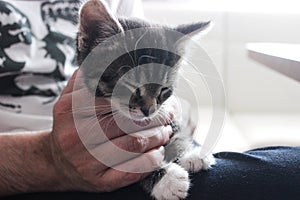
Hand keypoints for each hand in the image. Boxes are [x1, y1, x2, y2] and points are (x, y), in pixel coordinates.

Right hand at [49, 70, 178, 191]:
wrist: (56, 162)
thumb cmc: (71, 127)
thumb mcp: (71, 99)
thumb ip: (88, 79)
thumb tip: (116, 58)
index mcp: (70, 109)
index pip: (114, 97)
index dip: (142, 96)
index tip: (159, 96)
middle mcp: (76, 136)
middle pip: (129, 121)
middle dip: (157, 116)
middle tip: (168, 113)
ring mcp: (86, 161)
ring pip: (135, 145)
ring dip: (158, 136)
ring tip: (165, 131)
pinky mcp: (98, 181)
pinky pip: (132, 171)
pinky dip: (151, 160)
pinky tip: (157, 152)